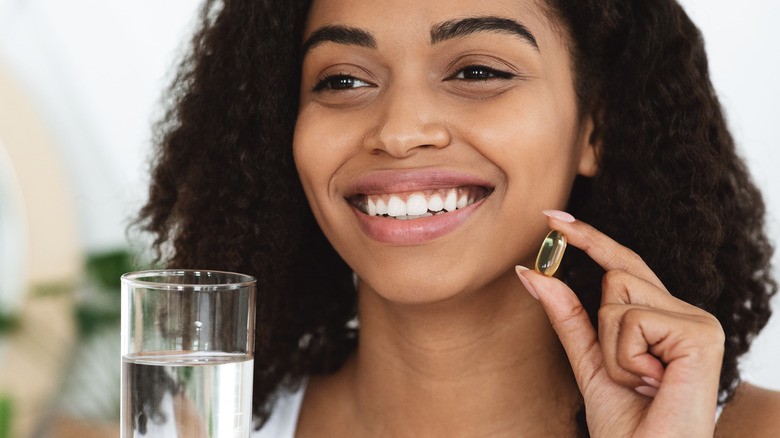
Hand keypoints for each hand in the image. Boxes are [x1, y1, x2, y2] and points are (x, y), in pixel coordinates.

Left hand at [516, 210, 724, 436]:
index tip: (550, 216)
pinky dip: (625, 359)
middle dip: (603, 330)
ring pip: (618, 296)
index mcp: (666, 318)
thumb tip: (531, 271)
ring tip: (642, 383)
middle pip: (616, 277)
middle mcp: (688, 313)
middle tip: (631, 376)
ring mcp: (699, 321)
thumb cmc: (626, 424)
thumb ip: (566, 315)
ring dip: (612, 350)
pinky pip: (631, 321)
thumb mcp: (589, 361)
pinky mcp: (700, 333)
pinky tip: (652, 384)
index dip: (589, 239)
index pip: (623, 266)